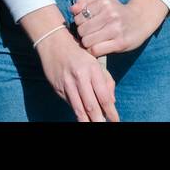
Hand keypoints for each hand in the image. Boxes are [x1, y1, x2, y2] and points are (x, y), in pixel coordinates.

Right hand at [22, 7, 118, 121]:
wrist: (54, 44)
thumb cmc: (79, 54)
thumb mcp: (96, 63)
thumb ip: (107, 81)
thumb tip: (112, 101)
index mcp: (93, 69)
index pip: (104, 95)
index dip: (110, 111)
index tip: (115, 120)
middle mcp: (80, 77)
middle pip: (91, 105)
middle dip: (98, 120)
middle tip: (104, 126)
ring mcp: (67, 83)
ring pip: (78, 108)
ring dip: (86, 121)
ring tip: (92, 126)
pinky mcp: (58, 88)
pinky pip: (69, 103)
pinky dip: (77, 110)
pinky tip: (83, 116)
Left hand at [71, 0, 167, 57]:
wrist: (141, 20)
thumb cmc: (118, 11)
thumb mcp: (104, 1)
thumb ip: (86, 2)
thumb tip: (72, 9)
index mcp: (104, 3)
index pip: (79, 17)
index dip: (79, 23)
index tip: (86, 25)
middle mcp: (110, 15)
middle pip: (82, 30)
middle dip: (83, 34)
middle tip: (89, 34)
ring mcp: (116, 29)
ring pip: (87, 41)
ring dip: (88, 43)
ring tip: (93, 41)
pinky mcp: (120, 43)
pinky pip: (96, 50)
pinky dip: (94, 51)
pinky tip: (98, 48)